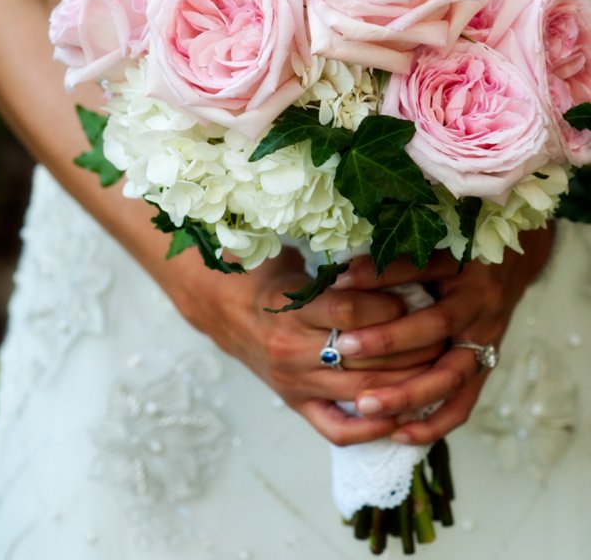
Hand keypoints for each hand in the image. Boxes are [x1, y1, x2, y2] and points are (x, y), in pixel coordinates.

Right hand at [160, 246, 441, 445]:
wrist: (226, 310)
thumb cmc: (271, 278)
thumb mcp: (295, 259)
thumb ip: (336, 260)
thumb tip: (392, 239)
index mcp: (288, 308)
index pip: (349, 311)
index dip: (386, 305)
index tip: (413, 293)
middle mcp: (291, 349)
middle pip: (365, 355)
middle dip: (411, 345)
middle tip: (443, 333)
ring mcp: (295, 382)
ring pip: (362, 391)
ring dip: (406, 382)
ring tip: (437, 367)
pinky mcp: (297, 404)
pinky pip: (337, 429)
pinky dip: (372, 429)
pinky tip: (400, 416)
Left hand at [329, 227, 554, 444]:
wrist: (509, 269)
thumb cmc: (458, 254)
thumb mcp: (432, 245)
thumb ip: (392, 259)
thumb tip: (340, 276)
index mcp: (464, 264)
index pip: (418, 268)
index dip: (378, 275)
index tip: (338, 285)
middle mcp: (479, 302)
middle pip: (436, 325)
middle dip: (388, 340)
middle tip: (342, 348)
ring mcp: (487, 339)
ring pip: (451, 374)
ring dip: (408, 392)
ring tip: (365, 405)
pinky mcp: (486, 368)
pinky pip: (463, 404)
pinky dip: (433, 423)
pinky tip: (398, 433)